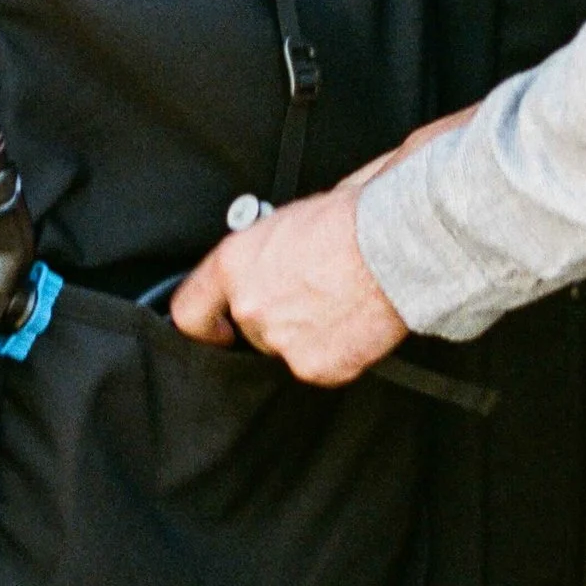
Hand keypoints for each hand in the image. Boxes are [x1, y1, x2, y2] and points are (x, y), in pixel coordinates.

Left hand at [169, 116, 462, 384]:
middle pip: (251, 329)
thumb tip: (273, 257)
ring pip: (288, 347)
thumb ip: (267, 251)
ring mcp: (282, 341)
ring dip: (308, 333)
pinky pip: (322, 365)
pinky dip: (338, 350)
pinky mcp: (317, 366)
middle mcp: (250, 307)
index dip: (203, 324)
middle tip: (312, 295)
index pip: (190, 310)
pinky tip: (355, 322)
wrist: (396, 245)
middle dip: (278, 317)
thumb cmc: (352, 218)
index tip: (216, 329)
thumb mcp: (292, 219)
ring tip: (340, 302)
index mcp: (234, 265)